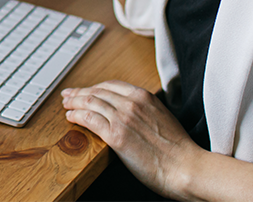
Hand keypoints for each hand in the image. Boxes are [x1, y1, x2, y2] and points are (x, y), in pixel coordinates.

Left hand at [62, 81, 199, 199]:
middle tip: (68, 95)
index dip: (94, 87)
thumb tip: (130, 112)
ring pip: (90, 102)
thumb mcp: (162, 117)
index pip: (110, 85)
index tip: (85, 90)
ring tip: (66, 106)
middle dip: (79, 93)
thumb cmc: (177, 149)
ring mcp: (123, 118)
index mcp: (144, 96)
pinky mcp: (116, 136)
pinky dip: (77, 116)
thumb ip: (144, 110)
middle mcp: (132, 103)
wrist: (186, 167)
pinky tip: (71, 117)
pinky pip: (89, 119)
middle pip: (97, 92)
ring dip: (74, 103)